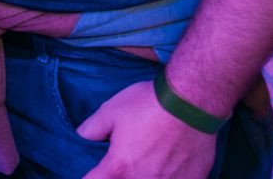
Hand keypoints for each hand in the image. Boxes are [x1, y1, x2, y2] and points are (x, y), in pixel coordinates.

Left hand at [77, 79, 219, 178]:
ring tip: (152, 159)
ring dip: (146, 176)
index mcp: (118, 169)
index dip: (92, 176)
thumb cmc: (150, 104)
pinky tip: (172, 165)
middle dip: (121, 175)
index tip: (97, 170)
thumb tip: (81, 137)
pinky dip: (171, 177)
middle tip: (128, 159)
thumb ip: (91, 129)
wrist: (192, 101)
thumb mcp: (111, 110)